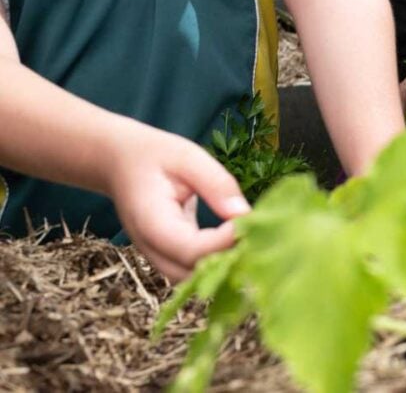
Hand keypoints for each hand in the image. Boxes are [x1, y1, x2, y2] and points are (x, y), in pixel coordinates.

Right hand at [106, 126, 249, 281]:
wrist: (118, 162)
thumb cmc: (154, 155)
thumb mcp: (188, 157)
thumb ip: (216, 184)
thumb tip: (245, 214)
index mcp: (150, 222)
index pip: (190, 249)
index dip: (223, 242)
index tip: (250, 221)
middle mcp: (150, 248)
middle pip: (192, 274)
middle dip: (228, 260)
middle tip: (258, 233)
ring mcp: (156, 256)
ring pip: (194, 279)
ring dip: (223, 264)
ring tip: (251, 236)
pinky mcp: (167, 255)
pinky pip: (193, 270)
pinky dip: (216, 261)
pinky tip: (239, 240)